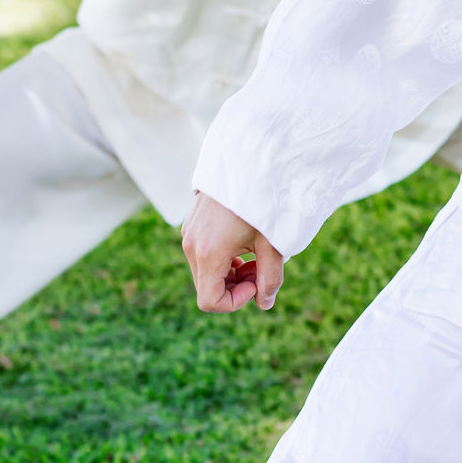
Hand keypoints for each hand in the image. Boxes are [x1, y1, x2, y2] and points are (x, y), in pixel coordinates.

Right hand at [181, 192, 282, 312]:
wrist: (248, 159)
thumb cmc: (263, 201)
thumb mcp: (272, 242)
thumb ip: (271, 277)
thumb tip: (265, 303)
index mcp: (208, 252)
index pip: (209, 301)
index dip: (235, 302)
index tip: (257, 282)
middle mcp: (191, 245)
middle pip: (207, 287)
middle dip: (236, 287)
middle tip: (262, 268)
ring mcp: (189, 233)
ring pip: (205, 272)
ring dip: (230, 273)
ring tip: (256, 255)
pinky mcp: (192, 223)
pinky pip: (202, 254)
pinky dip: (222, 259)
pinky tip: (243, 243)